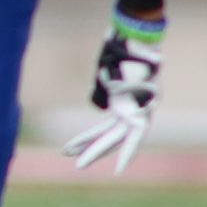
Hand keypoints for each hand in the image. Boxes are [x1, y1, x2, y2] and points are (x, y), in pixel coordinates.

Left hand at [62, 13, 164, 174]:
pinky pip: (103, 123)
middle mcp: (135, 111)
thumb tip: (135, 117)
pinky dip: (90, 133)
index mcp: (141, 106)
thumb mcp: (126, 73)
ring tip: (65, 153)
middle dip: (94, 150)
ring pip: (106, 132)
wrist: (131, 34)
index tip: (118, 172)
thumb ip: (126, 94)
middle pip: (114, 137)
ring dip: (87, 142)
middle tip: (77, 166)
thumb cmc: (130, 51)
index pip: (134, 137)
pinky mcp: (115, 102)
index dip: (128, 154)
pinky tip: (79, 142)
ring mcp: (126, 107)